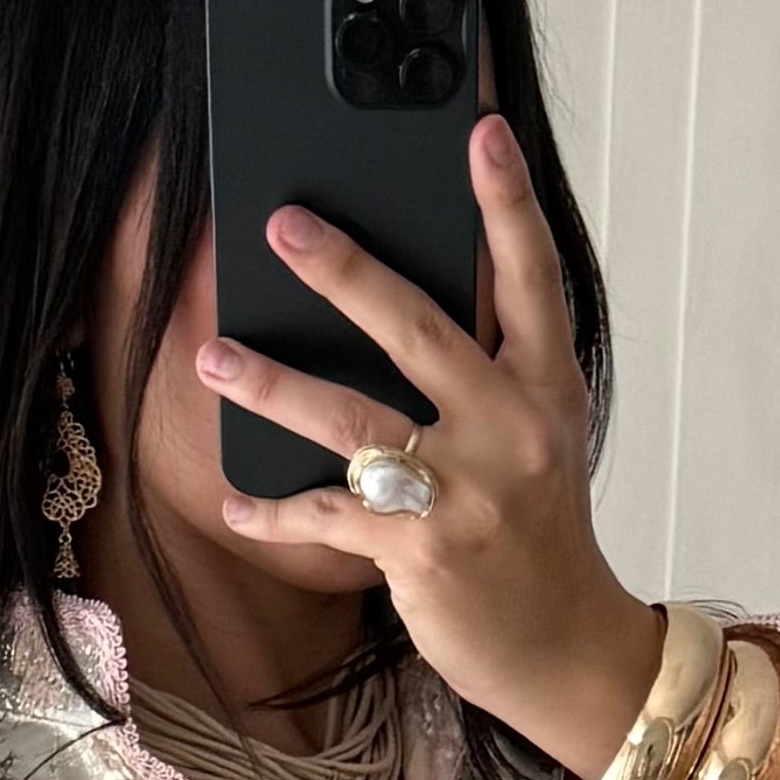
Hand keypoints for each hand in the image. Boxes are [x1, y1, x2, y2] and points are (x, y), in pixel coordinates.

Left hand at [197, 115, 661, 779]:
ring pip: (354, 419)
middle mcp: (511, 428)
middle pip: (418, 329)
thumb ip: (485, 378)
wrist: (565, 649)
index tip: (480, 131)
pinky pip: (331, 516)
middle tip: (284, 224)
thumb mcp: (537, 442)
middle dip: (344, 271)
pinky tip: (236, 503)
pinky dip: (276, 511)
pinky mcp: (424, 552)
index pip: (529, 278)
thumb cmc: (536, 537)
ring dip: (273, 384)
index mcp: (544, 388)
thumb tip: (392, 313)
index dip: (506, 202)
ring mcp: (467, 491)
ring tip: (213, 353)